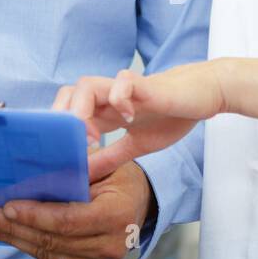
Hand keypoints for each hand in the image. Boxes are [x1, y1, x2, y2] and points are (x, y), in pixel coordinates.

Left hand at [0, 160, 155, 258]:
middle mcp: (112, 246)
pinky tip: (12, 236)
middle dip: (15, 228)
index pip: (67, 220)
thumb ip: (74, 168)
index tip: (7, 206)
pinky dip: (31, 249)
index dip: (34, 215)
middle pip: (53, 240)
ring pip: (50, 254)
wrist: (140, 203)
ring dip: (17, 240)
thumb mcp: (102, 164)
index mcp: (116, 216)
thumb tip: (32, 164)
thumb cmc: (117, 176)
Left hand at [53, 62, 226, 181]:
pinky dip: (120, 99)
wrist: (202, 94)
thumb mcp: (136, 145)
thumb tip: (84, 176)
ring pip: (86, 85)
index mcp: (103, 112)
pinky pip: (123, 82)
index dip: (55, 134)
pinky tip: (129, 119)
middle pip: (66, 95)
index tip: (56, 160)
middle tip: (69, 148)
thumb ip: (110, 158)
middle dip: (60, 121)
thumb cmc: (170, 116)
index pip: (66, 115)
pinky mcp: (144, 83)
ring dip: (81, 111)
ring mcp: (123, 88)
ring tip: (92, 137)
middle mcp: (107, 98)